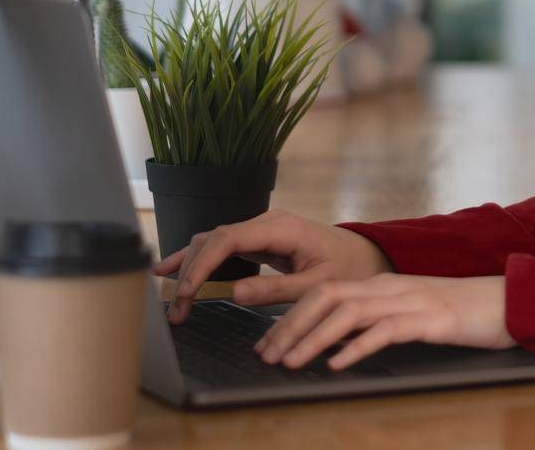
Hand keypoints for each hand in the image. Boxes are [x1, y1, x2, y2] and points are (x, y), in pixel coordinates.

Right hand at [152, 209, 391, 322]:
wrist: (363, 256)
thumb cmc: (346, 269)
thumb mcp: (317, 285)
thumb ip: (278, 290)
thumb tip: (235, 293)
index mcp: (282, 228)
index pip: (228, 238)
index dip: (202, 263)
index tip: (186, 293)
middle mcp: (266, 222)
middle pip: (213, 239)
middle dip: (190, 273)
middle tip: (176, 312)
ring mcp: (260, 229)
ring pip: (212, 241)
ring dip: (189, 269)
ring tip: (172, 303)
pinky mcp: (258, 240)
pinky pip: (221, 247)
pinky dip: (198, 260)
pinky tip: (173, 271)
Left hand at [254, 274, 512, 369]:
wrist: (509, 302)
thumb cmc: (461, 314)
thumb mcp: (411, 315)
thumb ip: (376, 323)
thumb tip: (336, 343)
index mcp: (382, 285)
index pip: (324, 291)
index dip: (290, 316)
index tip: (267, 343)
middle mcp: (390, 287)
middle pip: (327, 296)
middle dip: (290, 325)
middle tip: (267, 355)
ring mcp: (410, 301)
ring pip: (348, 312)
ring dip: (314, 337)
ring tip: (291, 362)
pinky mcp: (431, 319)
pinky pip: (386, 330)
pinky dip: (357, 347)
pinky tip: (338, 365)